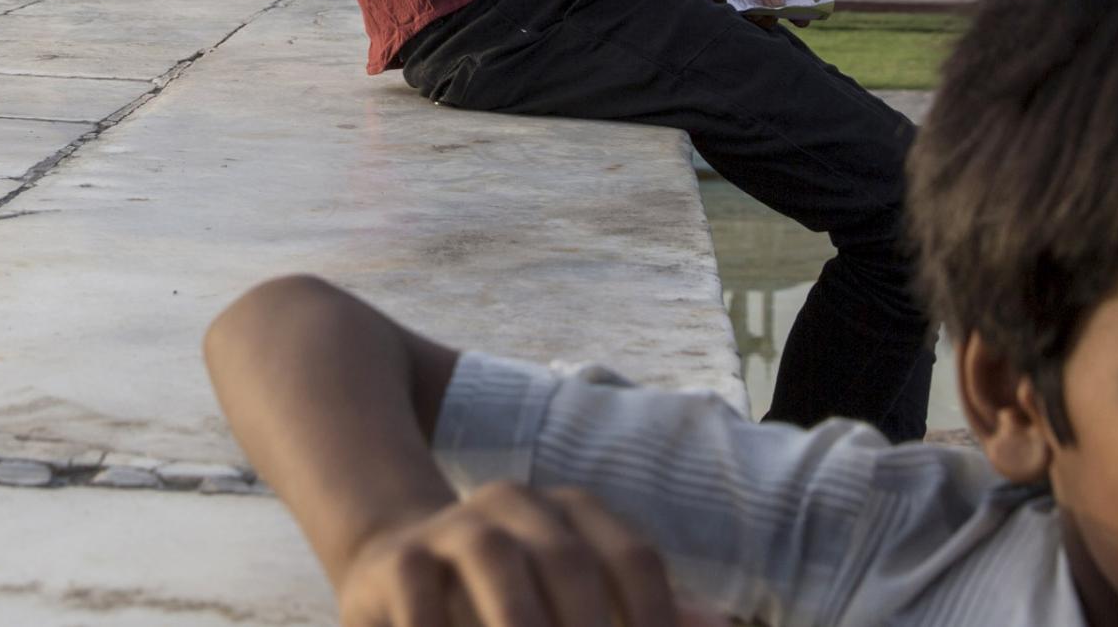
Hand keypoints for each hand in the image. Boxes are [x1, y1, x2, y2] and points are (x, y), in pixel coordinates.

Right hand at [337, 483, 714, 626]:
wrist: (391, 561)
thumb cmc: (507, 596)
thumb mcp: (575, 597)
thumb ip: (643, 612)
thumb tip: (727, 625)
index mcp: (570, 511)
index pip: (632, 557)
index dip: (656, 617)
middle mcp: (515, 504)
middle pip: (569, 561)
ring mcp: (454, 527)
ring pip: (498, 562)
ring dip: (521, 623)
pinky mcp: (397, 562)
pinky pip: (425, 600)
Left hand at [664, 0, 824, 13]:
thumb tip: (780, 5)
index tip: (823, 9)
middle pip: (796, 7)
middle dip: (799, 15)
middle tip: (799, 20)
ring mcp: (758, 0)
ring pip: (774, 19)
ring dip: (770, 19)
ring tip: (759, 12)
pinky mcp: (741, 10)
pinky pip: (754, 24)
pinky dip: (752, 23)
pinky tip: (744, 14)